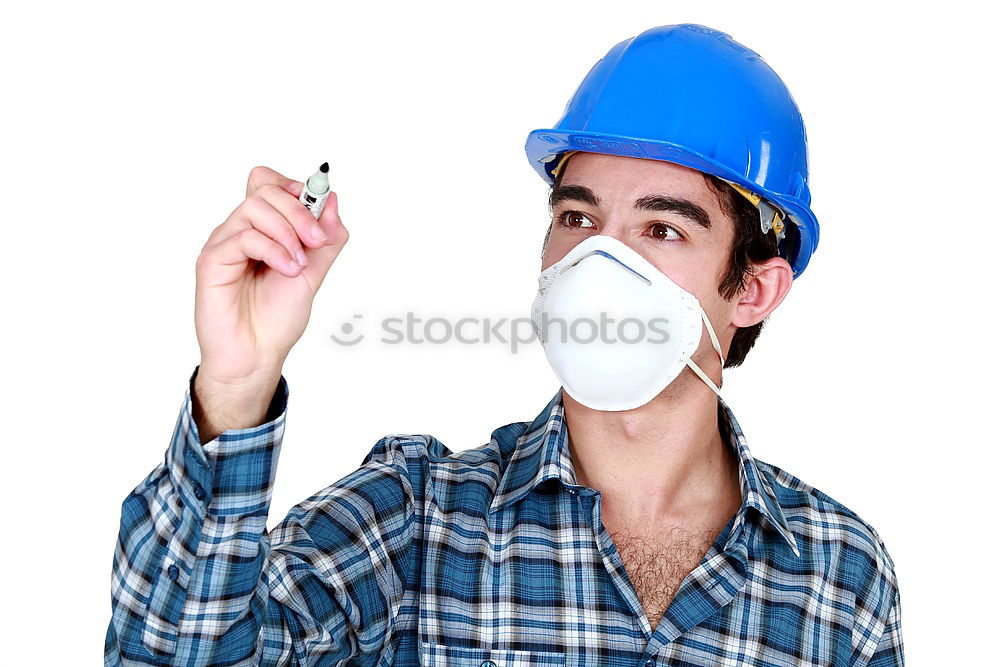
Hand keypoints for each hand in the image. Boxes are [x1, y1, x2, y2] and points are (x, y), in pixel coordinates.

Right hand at [192, 165, 348, 440]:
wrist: (258, 354)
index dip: (294, 186)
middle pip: (264, 190)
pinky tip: (287, 270)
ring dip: (288, 232)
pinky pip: (244, 237)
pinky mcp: (212, 260)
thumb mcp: (315, 272)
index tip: (318, 211)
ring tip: (299, 265)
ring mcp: (224, 243)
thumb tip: (332, 200)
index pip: (268, 182)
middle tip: (316, 242)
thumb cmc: (277, 318)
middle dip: (299, 212)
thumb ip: (326, 238)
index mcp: (262, 229)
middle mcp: (240, 231)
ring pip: (254, 207)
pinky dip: (273, 250)